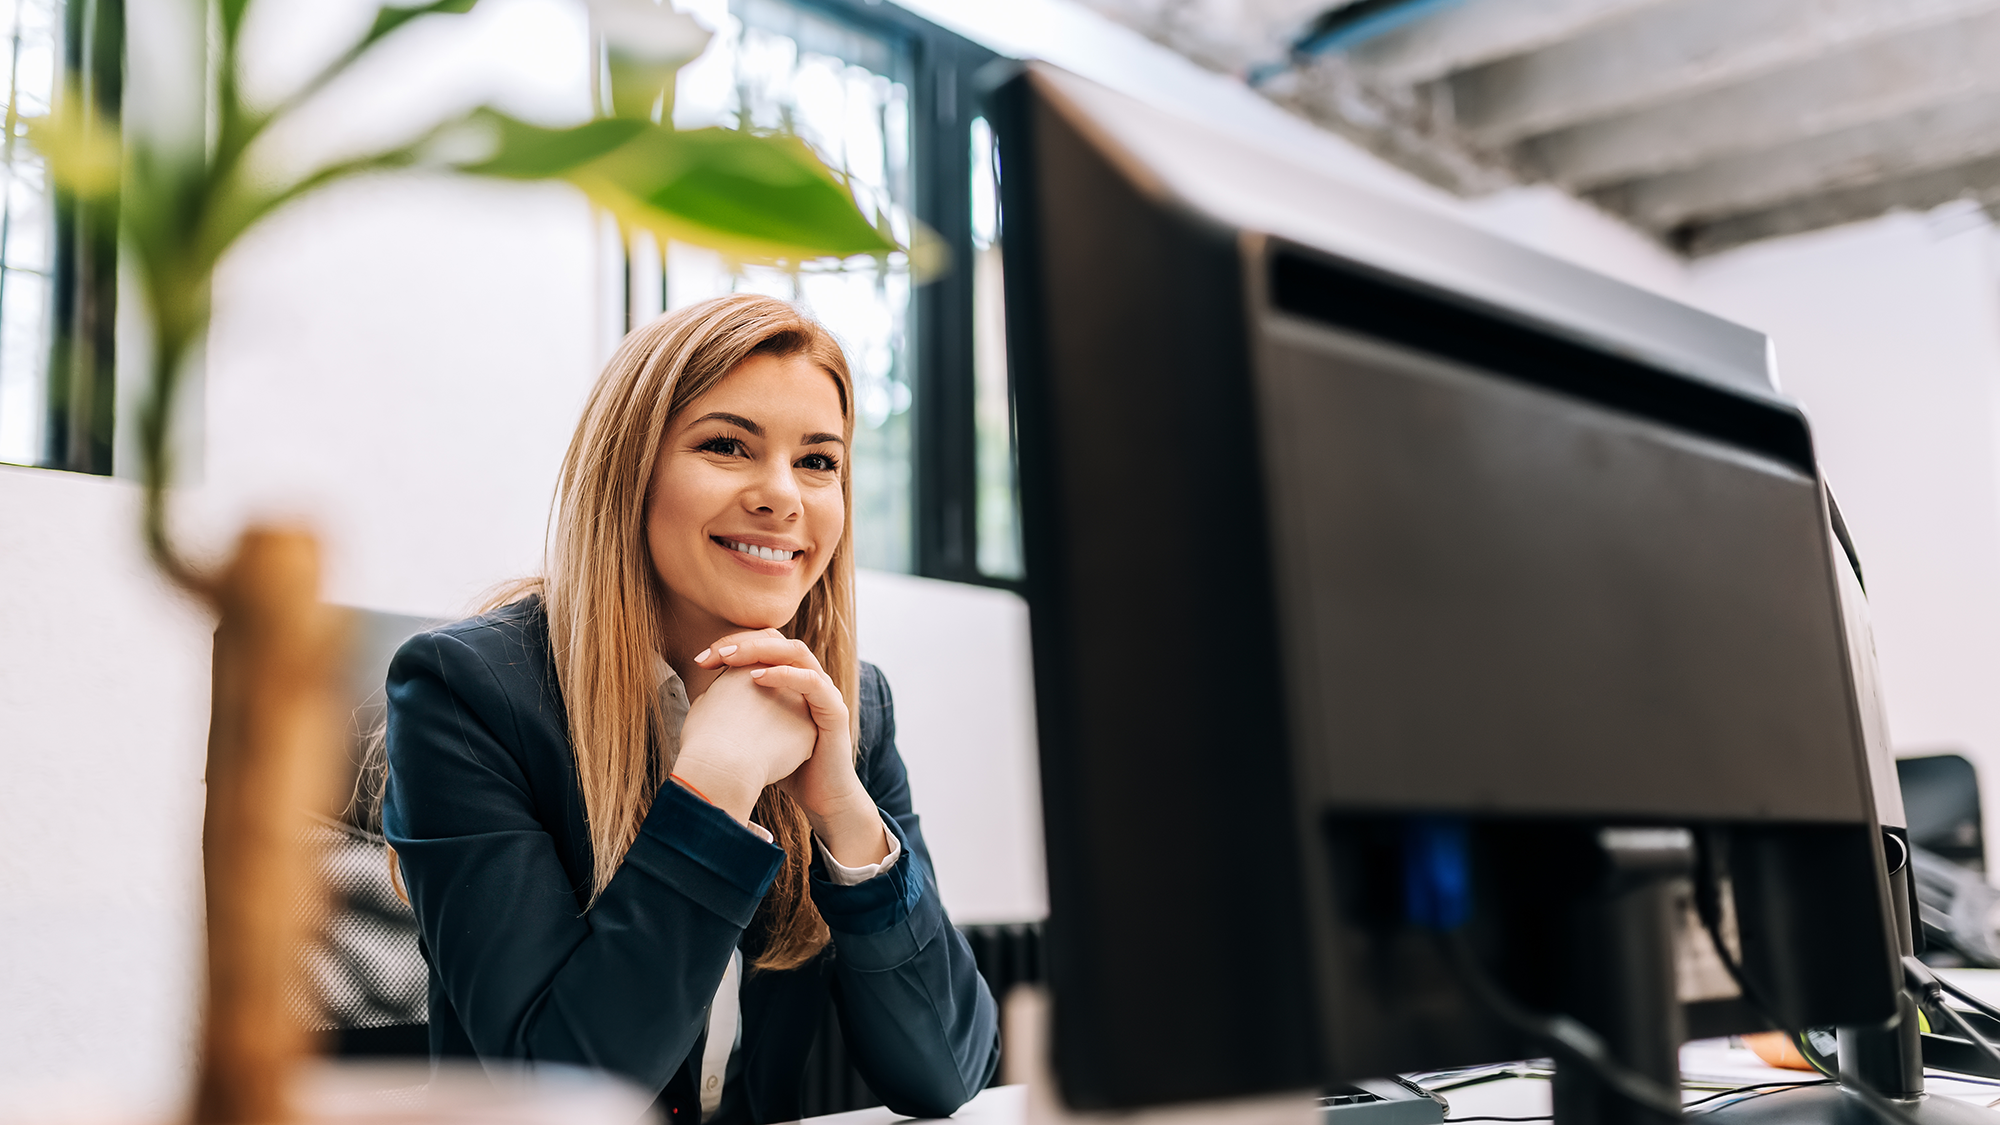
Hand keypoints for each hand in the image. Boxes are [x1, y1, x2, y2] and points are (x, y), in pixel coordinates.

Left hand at [693, 630, 889, 867]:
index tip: (700, 660)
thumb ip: (737, 709)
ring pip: (796, 652)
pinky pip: (811, 681)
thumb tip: (700, 698)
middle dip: (742, 642)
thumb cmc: (782, 766)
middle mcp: (809, 679)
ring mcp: (824, 692)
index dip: (732, 645)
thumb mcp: (753, 731)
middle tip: (712, 654)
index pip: (763, 644)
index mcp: (790, 680)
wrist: (818, 798)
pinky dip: (784, 675)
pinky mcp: (834, 710)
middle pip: (778, 640)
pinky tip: (756, 678)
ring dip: (760, 651)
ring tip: (730, 659)